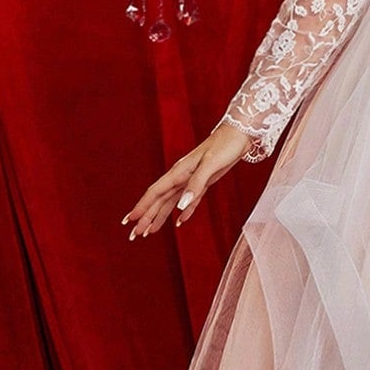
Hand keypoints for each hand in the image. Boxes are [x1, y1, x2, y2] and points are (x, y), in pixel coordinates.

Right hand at [122, 121, 251, 239]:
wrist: (239, 135)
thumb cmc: (225, 146)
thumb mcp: (210, 165)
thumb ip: (196, 185)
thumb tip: (180, 206)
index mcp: (179, 172)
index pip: (155, 193)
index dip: (142, 207)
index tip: (130, 220)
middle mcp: (181, 177)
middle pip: (159, 201)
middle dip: (145, 218)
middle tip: (134, 235)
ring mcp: (191, 180)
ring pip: (171, 203)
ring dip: (159, 217)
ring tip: (149, 232)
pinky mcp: (204, 182)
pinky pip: (189, 201)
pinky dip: (183, 213)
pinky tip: (179, 222)